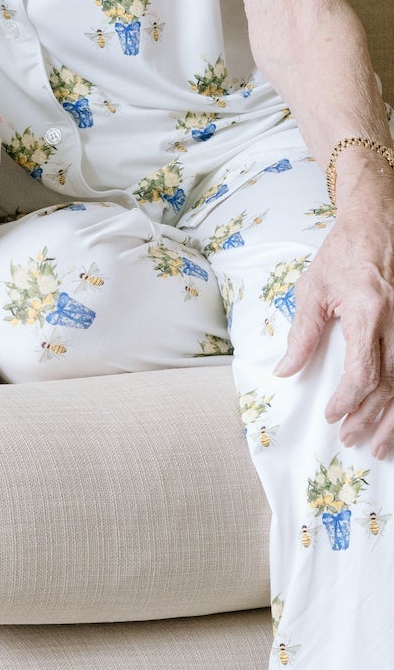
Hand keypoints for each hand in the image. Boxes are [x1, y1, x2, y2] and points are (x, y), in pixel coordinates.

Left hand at [274, 157, 393, 454]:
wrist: (375, 225)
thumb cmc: (341, 255)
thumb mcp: (313, 290)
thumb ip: (303, 334)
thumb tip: (286, 371)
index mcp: (367, 311)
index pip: (363, 371)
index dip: (348, 400)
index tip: (332, 416)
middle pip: (390, 384)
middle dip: (371, 418)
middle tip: (352, 439)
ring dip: (392, 418)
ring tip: (377, 444)